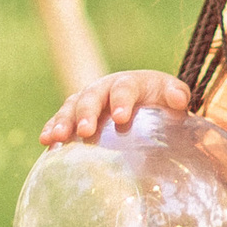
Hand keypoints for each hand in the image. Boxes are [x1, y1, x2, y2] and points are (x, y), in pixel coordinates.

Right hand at [40, 69, 190, 147]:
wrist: (142, 99)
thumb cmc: (159, 99)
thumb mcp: (171, 94)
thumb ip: (177, 94)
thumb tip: (180, 100)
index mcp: (128, 83)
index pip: (123, 89)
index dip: (121, 101)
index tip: (120, 118)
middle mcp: (103, 88)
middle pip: (91, 97)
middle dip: (87, 113)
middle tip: (85, 131)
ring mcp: (86, 100)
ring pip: (71, 107)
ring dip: (63, 122)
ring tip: (57, 138)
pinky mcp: (74, 114)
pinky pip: (60, 120)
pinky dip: (51, 128)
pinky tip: (46, 143)